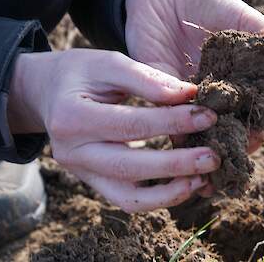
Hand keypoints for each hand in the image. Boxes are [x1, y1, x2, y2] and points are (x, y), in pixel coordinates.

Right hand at [8, 49, 220, 211]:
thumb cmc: (81, 74)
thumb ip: (147, 79)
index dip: (174, 121)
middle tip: (214, 157)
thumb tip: (190, 94)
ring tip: (204, 180)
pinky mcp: (93, 183)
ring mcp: (82, 173)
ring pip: (128, 198)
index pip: (132, 124)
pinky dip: (159, 198)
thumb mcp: (109, 64)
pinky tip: (187, 184)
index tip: (209, 115)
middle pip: (130, 167)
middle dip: (177, 164)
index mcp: (72, 117)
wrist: (49, 94)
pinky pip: (127, 201)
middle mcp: (72, 152)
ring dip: (170, 193)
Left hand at [124, 0, 263, 152]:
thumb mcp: (240, 17)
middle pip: (225, 128)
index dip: (254, 128)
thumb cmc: (206, 2)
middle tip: (232, 159)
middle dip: (230, 146)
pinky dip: (176, 133)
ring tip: (209, 165)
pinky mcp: (160, 92)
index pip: (249, 112)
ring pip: (198, 130)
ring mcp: (187, 96)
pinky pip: (168, 118)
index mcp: (236, 80)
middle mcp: (213, 93)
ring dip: (204, 148)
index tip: (257, 138)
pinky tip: (183, 146)